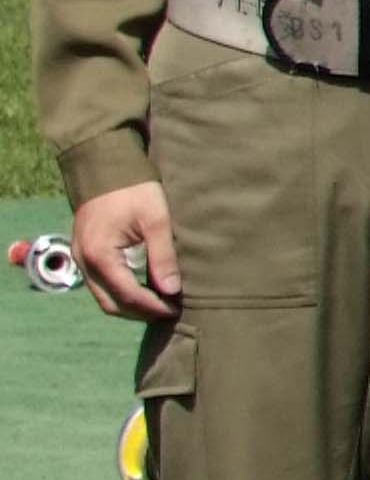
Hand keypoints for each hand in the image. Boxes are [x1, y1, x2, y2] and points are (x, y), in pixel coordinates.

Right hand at [70, 181, 178, 319]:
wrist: (105, 167)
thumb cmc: (134, 190)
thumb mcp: (156, 220)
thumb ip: (163, 256)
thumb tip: (172, 290)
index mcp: (100, 255)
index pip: (128, 296)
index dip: (154, 307)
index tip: (178, 309)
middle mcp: (84, 262)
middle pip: (111, 304)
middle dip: (141, 312)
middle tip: (171, 310)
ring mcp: (80, 258)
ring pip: (104, 296)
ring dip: (131, 305)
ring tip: (161, 302)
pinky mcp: (85, 253)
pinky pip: (101, 284)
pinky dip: (121, 292)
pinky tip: (145, 288)